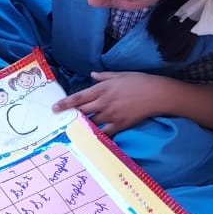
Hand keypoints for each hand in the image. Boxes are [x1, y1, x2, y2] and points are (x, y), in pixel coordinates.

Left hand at [53, 71, 173, 135]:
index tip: (54, 108)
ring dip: (81, 126)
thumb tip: (91, 75)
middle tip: (59, 121)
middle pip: (82, 111)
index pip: (79, 97)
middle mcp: (104, 102)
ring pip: (90, 123)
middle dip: (69, 116)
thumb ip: (103, 76)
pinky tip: (90, 138)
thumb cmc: (139, 82)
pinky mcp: (120, 125)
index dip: (65, 103)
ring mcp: (111, 115)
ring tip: (72, 129)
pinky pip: (104, 133)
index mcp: (102, 89)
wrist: (158, 94)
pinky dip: (96, 135)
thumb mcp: (120, 75)